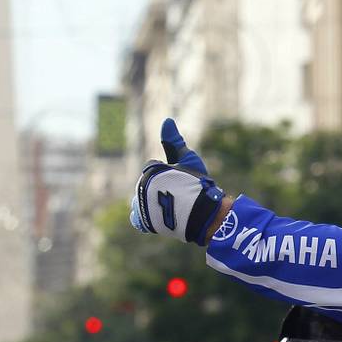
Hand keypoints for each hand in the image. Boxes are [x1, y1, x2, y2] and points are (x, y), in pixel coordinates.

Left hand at [129, 119, 224, 245]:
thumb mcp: (188, 159)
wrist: (203, 214)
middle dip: (160, 188)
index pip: (153, 167)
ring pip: (142, 201)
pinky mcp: (142, 221)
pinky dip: (146, 218)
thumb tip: (167, 120)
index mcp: (150, 170)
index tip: (180, 180)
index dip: (169, 173)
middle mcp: (141, 187)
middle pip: (147, 185)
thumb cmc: (198, 185)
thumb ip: (174, 141)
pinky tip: (159, 217)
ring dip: (152, 203)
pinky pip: (138, 218)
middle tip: (179, 195)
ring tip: (171, 207)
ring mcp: (141, 205)